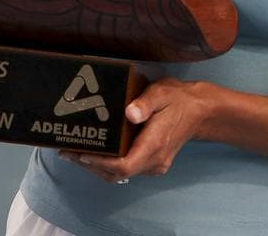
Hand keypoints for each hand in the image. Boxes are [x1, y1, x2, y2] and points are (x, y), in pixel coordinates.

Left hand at [61, 77, 212, 183]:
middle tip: (67, 151)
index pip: (124, 165)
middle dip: (90, 165)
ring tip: (75, 152)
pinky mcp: (153, 163)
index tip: (81, 153)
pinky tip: (96, 152)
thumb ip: (145, 102)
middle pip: (117, 173)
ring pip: (120, 174)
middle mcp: (155, 160)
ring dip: (96, 167)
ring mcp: (155, 165)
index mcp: (155, 144)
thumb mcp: (162, 93)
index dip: (100, 163)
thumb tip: (130, 113)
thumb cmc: (179, 99)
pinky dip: (108, 165)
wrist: (200, 111)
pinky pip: (126, 170)